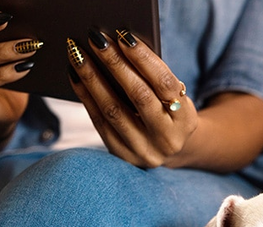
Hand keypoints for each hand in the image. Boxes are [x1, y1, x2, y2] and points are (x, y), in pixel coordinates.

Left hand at [67, 30, 197, 167]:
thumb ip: (155, 78)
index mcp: (186, 120)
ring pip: (114, 110)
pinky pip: (100, 123)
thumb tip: (120, 45)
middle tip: (96, 39)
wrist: (171, 150)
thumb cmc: (169, 112)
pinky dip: (86, 98)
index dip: (143, 58)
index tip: (123, 35)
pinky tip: (76, 77)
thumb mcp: (173, 97)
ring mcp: (145, 151)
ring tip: (78, 56)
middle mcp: (167, 138)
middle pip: (138, 96)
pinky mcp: (124, 155)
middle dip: (115, 64)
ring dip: (93, 79)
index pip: (164, 84)